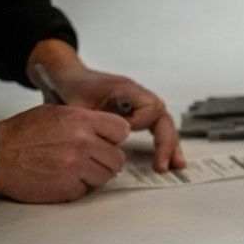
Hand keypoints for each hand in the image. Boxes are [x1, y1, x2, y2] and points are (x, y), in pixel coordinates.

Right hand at [0, 105, 129, 202]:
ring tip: (72, 169)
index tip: (107, 141)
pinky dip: (76, 187)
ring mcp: (76, 168)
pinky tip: (61, 178)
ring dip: (93, 175)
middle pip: (117, 159)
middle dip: (106, 160)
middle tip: (90, 160)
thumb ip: (84, 121)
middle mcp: (83, 143)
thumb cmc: (22, 133)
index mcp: (81, 121)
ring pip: (105, 177)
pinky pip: (86, 190)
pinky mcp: (68, 188)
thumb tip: (106, 131)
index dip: (114, 137)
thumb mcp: (56, 113)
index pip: (122, 130)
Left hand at [28, 40, 185, 172]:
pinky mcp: (136, 113)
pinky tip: (165, 158)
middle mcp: (139, 96)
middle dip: (166, 143)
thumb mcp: (76, 105)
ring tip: (176, 166)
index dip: (141, 123)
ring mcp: (140, 105)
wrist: (67, 77)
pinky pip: (156, 127)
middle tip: (162, 166)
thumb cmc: (71, 86)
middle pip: (164, 119)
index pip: (151, 108)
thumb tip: (109, 145)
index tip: (123, 134)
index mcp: (127, 89)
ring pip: (164, 125)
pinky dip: (162, 143)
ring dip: (170, 145)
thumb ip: (93, 123)